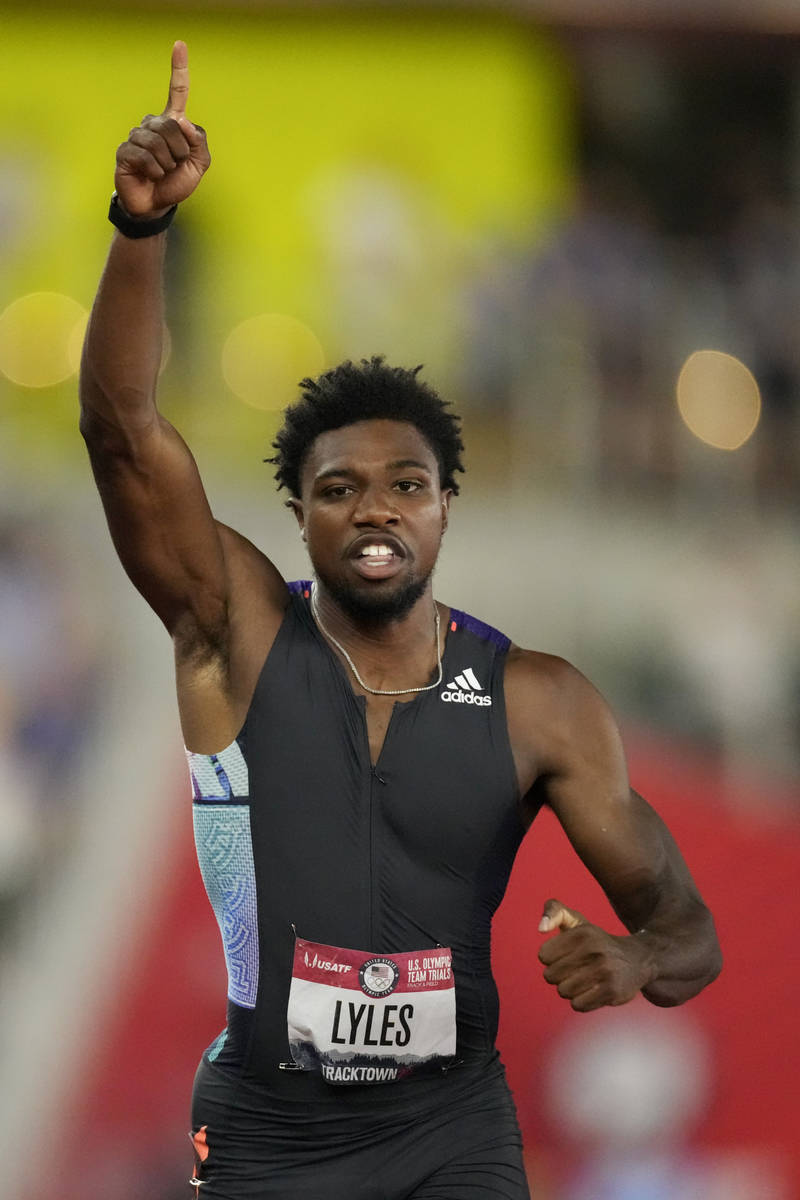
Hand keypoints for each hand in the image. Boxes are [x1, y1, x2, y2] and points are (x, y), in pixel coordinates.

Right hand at [115, 40, 210, 216]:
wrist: (156, 205)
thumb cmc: (176, 182)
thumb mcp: (198, 165)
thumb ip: (199, 143)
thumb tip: (183, 123)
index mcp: (172, 124)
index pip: (177, 92)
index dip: (179, 69)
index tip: (179, 45)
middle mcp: (153, 124)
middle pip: (172, 127)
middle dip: (180, 152)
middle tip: (174, 166)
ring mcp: (136, 136)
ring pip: (158, 142)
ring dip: (166, 163)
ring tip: (161, 172)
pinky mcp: (125, 151)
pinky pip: (145, 156)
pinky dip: (154, 170)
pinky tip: (150, 175)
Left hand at [537, 898, 654, 1011]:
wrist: (638, 959)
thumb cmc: (597, 942)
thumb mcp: (577, 921)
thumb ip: (554, 911)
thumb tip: (541, 928)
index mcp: (582, 931)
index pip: (544, 955)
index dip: (551, 958)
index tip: (566, 955)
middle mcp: (594, 949)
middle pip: (551, 975)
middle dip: (559, 975)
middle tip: (576, 970)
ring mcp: (605, 970)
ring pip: (563, 991)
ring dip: (570, 989)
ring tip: (585, 980)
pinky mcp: (612, 991)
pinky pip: (578, 1005)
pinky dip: (581, 1001)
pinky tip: (593, 992)